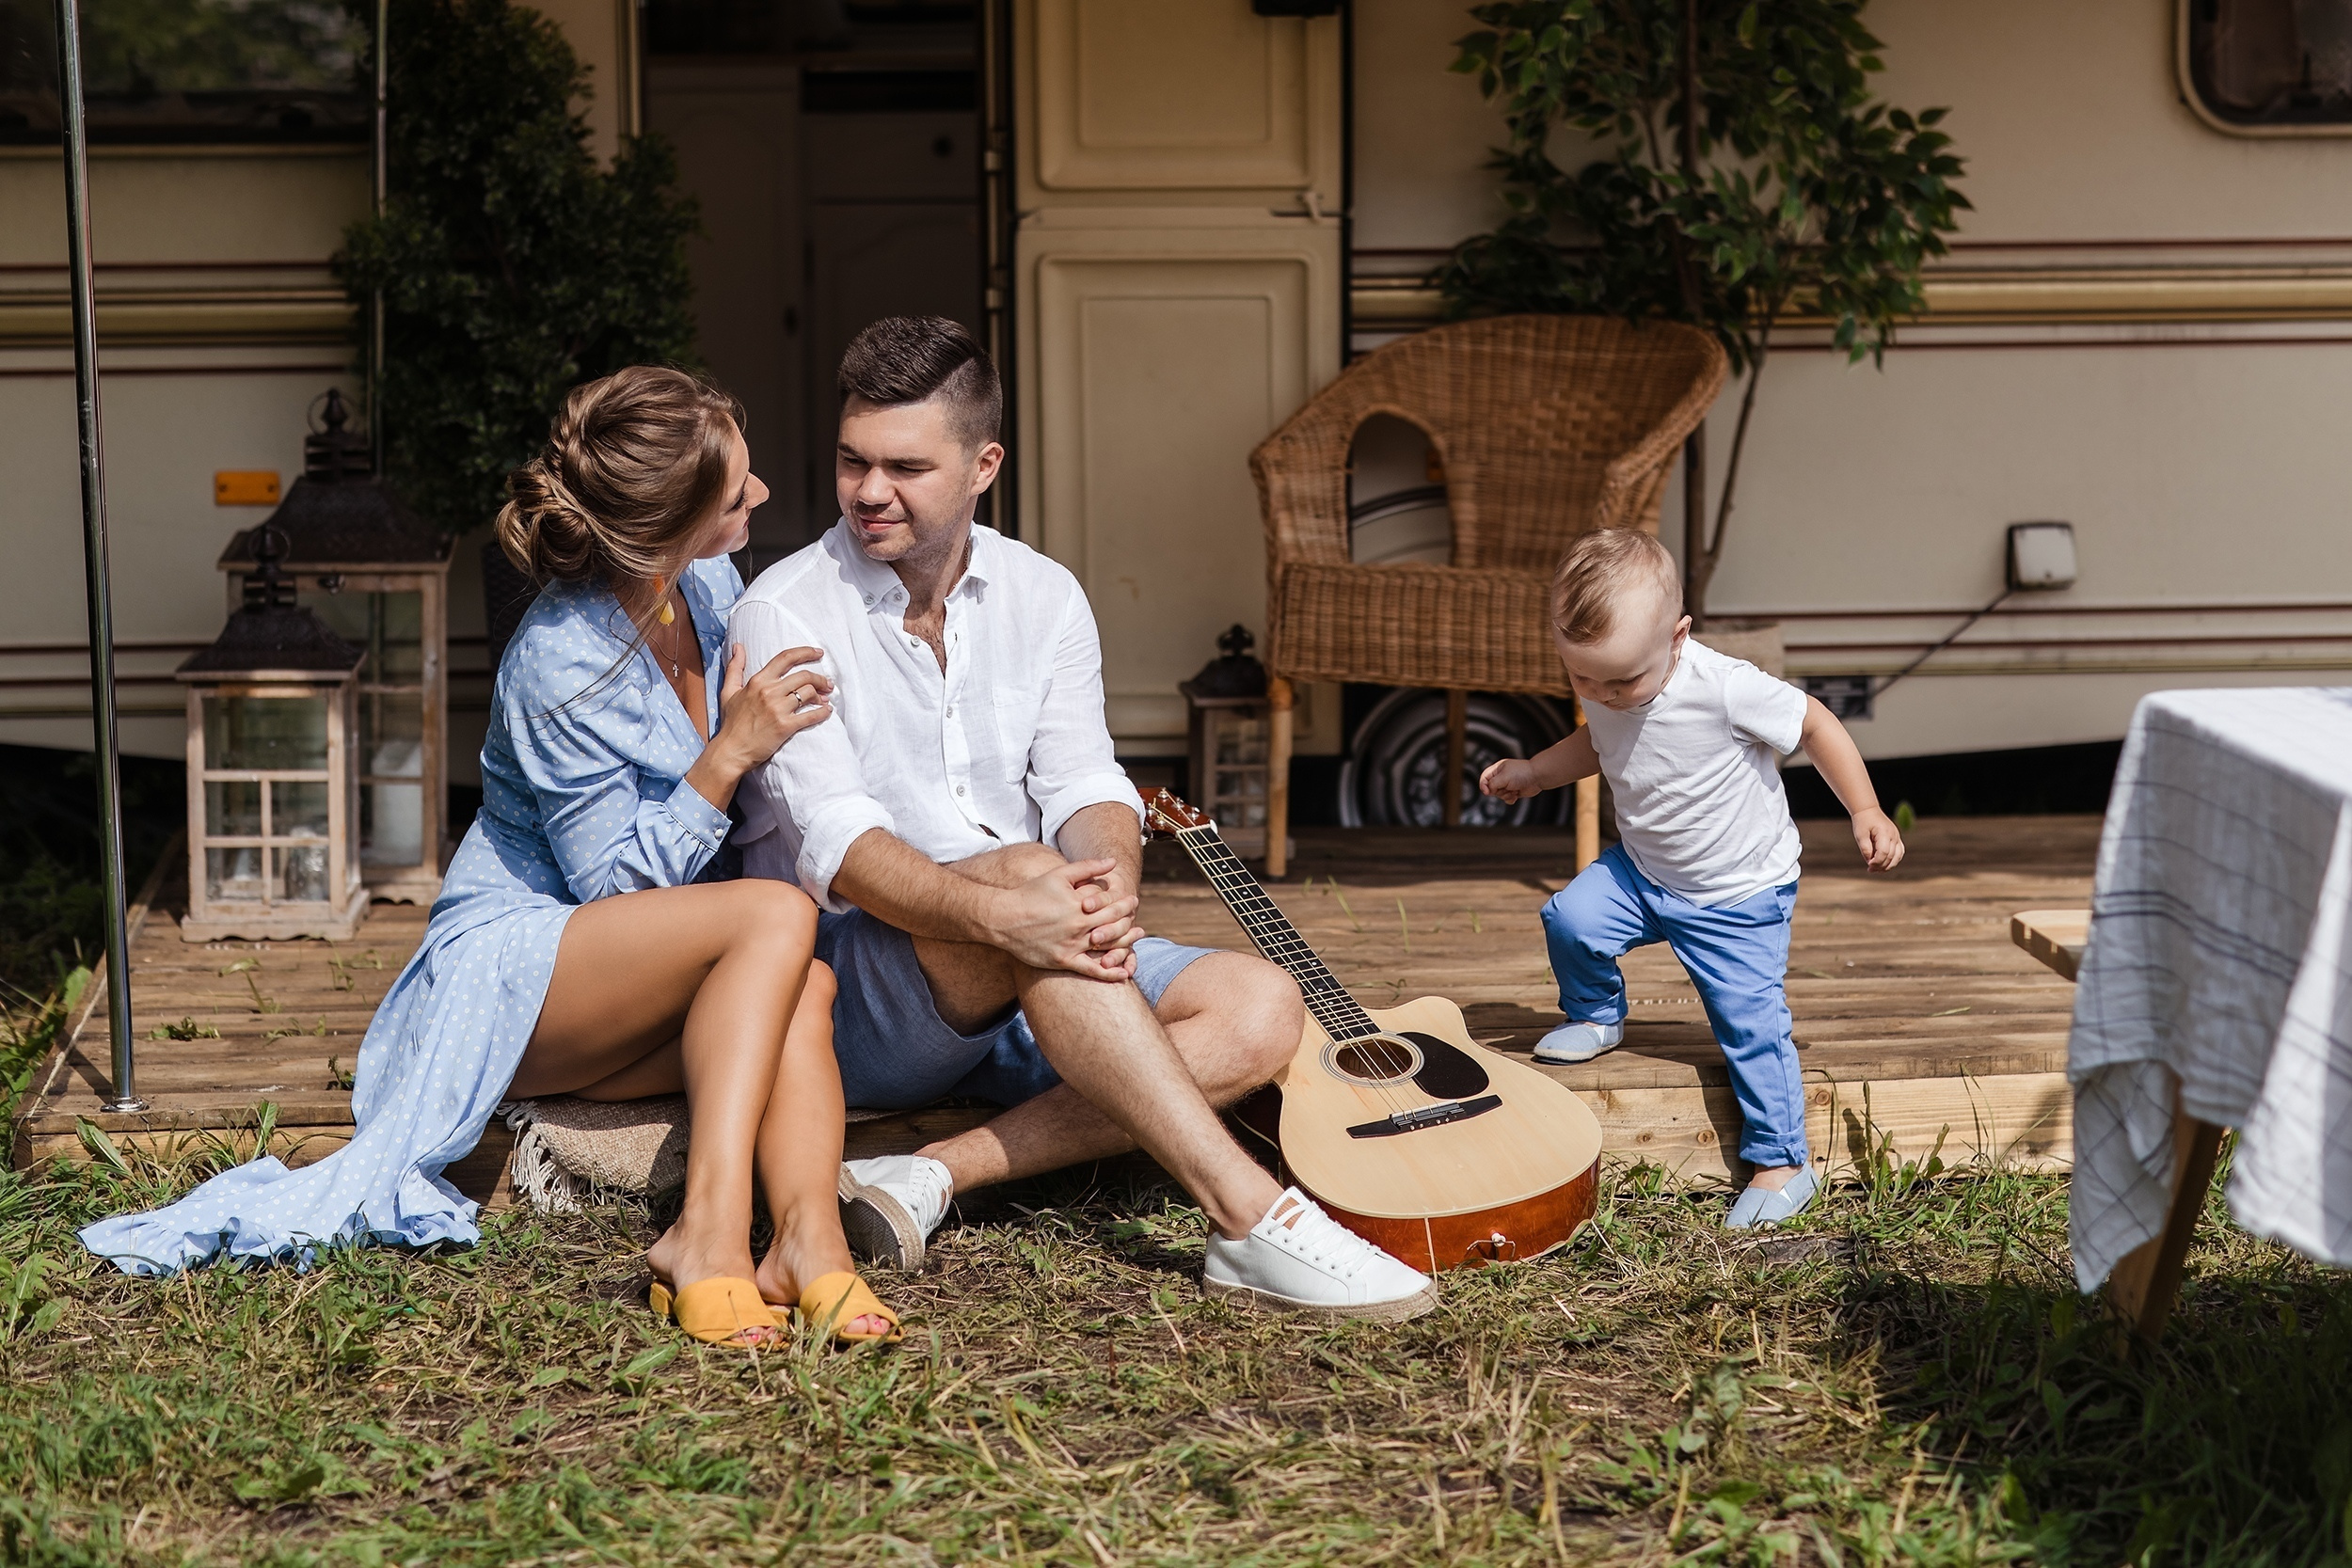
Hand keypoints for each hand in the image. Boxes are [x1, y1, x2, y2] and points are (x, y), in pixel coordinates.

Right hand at [713, 645, 833, 774]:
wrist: (731, 750)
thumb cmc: (731, 722)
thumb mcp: (728, 691)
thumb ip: (735, 667)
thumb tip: (738, 646)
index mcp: (758, 681)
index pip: (786, 658)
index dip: (805, 652)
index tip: (818, 653)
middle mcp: (769, 692)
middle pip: (804, 676)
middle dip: (820, 678)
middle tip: (827, 684)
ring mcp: (778, 709)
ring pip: (809, 693)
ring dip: (821, 696)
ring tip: (825, 700)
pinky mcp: (785, 726)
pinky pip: (810, 716)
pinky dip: (822, 712)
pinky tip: (827, 712)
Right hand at [994, 858, 1141, 979]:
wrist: (1004, 918)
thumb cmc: (1031, 893)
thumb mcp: (1058, 875)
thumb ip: (1087, 867)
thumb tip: (1113, 862)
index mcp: (1078, 903)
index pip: (1110, 903)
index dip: (1124, 902)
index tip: (1132, 900)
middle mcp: (1077, 925)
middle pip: (1113, 923)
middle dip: (1128, 918)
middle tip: (1137, 914)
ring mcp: (1071, 945)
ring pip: (1107, 946)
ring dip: (1127, 942)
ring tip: (1138, 935)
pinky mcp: (1063, 961)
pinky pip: (1092, 969)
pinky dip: (1110, 972)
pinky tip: (1124, 972)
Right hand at [1480, 756, 1544, 805]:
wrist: (1538, 777)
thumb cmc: (1523, 773)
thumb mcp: (1503, 777)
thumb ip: (1492, 784)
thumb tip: (1488, 791)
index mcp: (1497, 769)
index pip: (1484, 778)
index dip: (1483, 785)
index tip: (1487, 792)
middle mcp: (1501, 777)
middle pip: (1491, 788)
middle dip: (1498, 791)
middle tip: (1506, 787)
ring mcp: (1508, 784)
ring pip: (1498, 795)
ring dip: (1506, 795)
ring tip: (1514, 790)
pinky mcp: (1513, 791)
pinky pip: (1506, 799)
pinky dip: (1510, 799)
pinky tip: (1516, 794)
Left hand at [1852, 807, 1904, 872]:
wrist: (1868, 810)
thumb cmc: (1863, 822)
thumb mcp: (1860, 835)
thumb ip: (1865, 848)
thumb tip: (1869, 861)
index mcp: (1884, 833)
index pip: (1884, 852)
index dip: (1877, 862)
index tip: (1868, 866)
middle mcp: (1893, 835)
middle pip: (1891, 856)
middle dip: (1881, 866)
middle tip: (1870, 870)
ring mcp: (1897, 837)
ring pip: (1898, 856)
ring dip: (1888, 865)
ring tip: (1877, 870)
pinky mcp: (1896, 838)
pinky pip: (1899, 853)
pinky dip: (1894, 860)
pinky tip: (1884, 865)